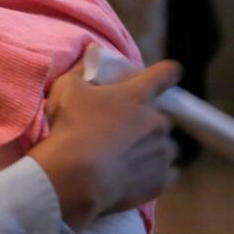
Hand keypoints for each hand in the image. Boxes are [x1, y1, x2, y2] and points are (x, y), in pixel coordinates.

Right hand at [29, 58, 180, 228]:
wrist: (74, 176)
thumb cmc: (70, 127)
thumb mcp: (66, 88)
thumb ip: (81, 69)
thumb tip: (90, 54)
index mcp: (139, 95)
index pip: (166, 73)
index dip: (165, 73)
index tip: (162, 77)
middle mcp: (158, 121)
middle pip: (161, 116)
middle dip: (146, 120)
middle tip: (122, 129)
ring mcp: (163, 152)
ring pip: (166, 146)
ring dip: (152, 147)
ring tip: (127, 156)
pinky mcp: (161, 179)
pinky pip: (167, 172)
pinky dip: (154, 172)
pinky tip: (134, 175)